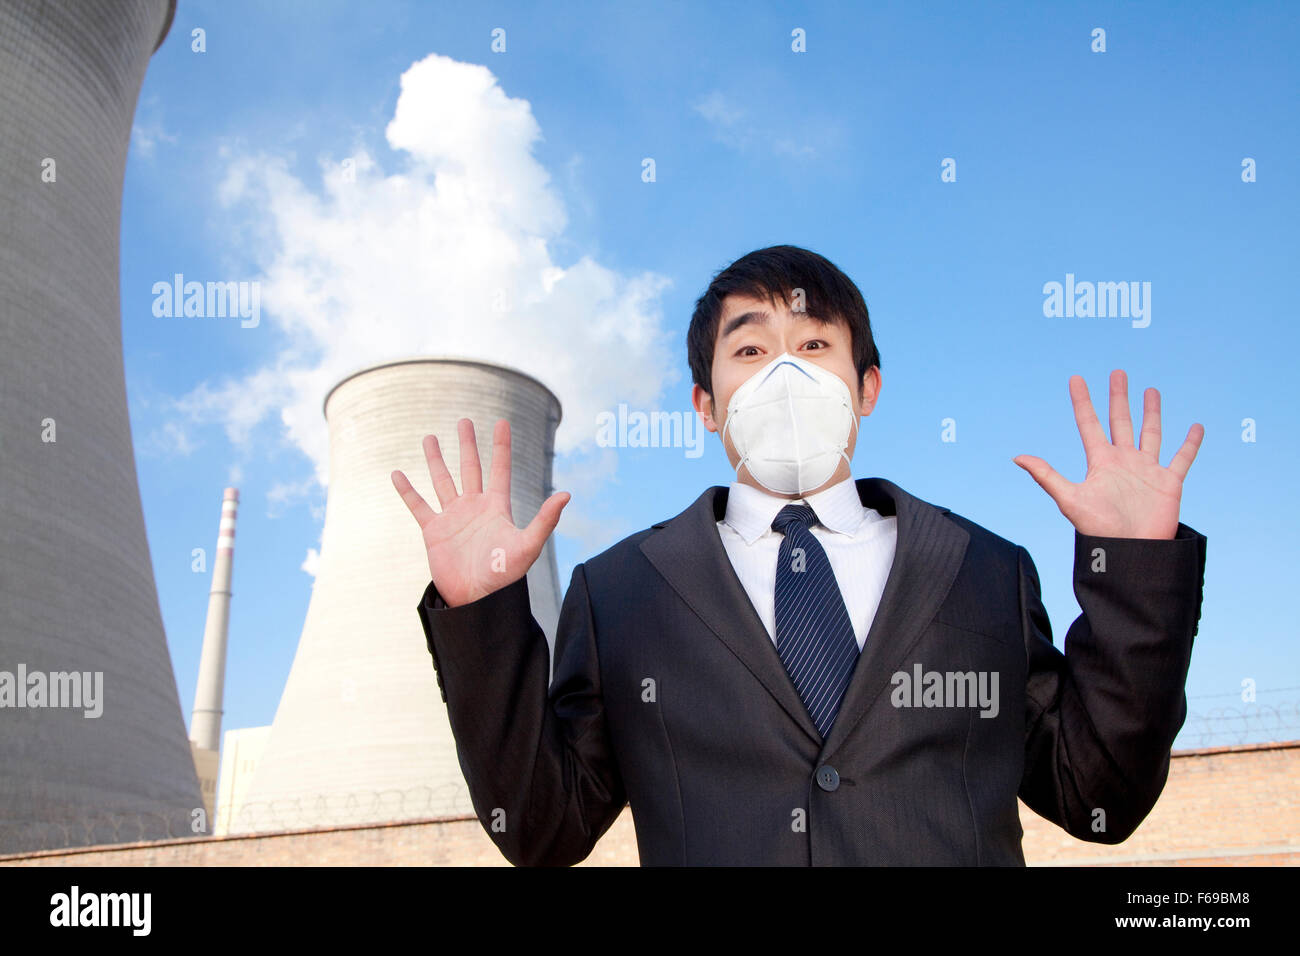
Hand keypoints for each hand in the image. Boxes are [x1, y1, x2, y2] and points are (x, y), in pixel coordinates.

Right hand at [391, 417, 569, 606]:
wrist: (476, 600)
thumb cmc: (504, 576)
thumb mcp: (528, 546)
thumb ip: (545, 520)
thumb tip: (567, 494)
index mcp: (496, 507)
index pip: (499, 469)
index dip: (501, 445)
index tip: (501, 421)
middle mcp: (474, 507)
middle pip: (470, 468)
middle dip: (467, 445)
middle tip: (464, 421)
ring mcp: (453, 518)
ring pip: (442, 481)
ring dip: (436, 460)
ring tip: (430, 437)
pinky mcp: (434, 531)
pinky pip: (418, 506)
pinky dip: (407, 490)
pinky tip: (397, 474)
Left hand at [1012, 370, 1203, 538]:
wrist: (1131, 552)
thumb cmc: (1098, 529)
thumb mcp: (1070, 498)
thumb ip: (1046, 476)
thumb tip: (1017, 457)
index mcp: (1101, 462)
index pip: (1089, 423)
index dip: (1082, 401)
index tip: (1076, 379)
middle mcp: (1123, 461)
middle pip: (1120, 421)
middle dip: (1119, 397)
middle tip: (1118, 373)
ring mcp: (1147, 470)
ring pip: (1150, 433)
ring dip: (1151, 412)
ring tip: (1150, 390)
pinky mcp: (1169, 482)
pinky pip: (1182, 458)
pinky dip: (1190, 443)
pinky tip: (1196, 427)